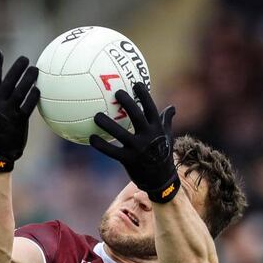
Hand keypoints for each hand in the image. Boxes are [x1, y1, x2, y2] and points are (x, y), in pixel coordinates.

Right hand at [0, 50, 39, 172]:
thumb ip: (0, 98)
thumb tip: (11, 83)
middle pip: (8, 81)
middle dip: (17, 68)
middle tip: (25, 59)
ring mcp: (7, 112)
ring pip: (20, 91)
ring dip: (28, 79)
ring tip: (35, 69)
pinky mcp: (18, 121)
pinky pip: (27, 105)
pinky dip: (33, 96)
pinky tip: (38, 90)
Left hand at [89, 82, 179, 202]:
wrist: (161, 179)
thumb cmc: (162, 154)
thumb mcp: (167, 136)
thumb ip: (166, 121)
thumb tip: (172, 107)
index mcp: (157, 129)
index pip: (151, 108)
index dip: (144, 95)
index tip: (136, 83)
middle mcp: (149, 136)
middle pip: (137, 116)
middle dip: (127, 102)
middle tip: (116, 92)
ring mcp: (138, 148)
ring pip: (121, 133)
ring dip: (108, 124)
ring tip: (96, 115)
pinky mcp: (129, 160)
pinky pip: (112, 151)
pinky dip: (101, 145)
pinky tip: (91, 138)